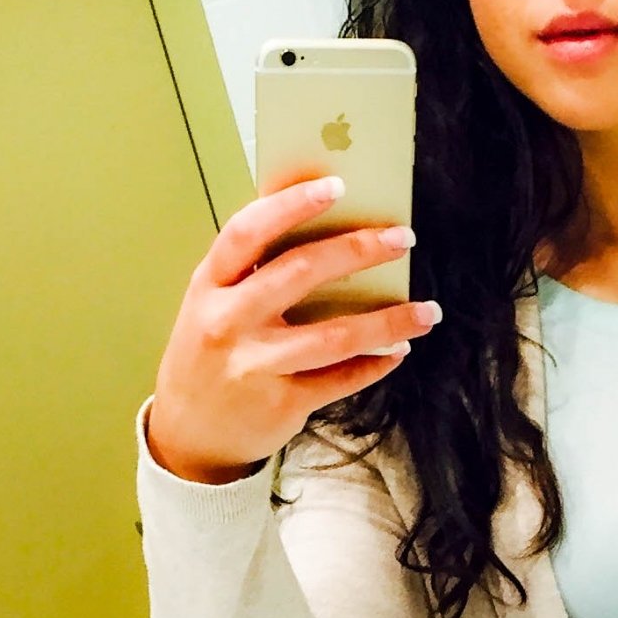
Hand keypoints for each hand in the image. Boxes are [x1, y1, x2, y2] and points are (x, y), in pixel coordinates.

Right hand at [145, 166, 441, 484]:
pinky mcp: (281, 404)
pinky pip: (341, 380)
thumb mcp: (216, 302)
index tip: (336, 185)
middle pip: (299, 274)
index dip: (290, 205)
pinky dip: (376, 364)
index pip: (247, 232)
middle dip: (358, 251)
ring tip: (427, 311)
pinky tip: (398, 351)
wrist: (190, 433)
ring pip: (333, 336)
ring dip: (389, 322)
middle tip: (403, 237)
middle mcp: (227, 322)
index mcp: (210, 285)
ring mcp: (253, 366)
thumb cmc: (213, 351)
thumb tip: (318, 216)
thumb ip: (255, 266)